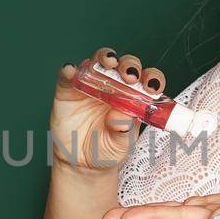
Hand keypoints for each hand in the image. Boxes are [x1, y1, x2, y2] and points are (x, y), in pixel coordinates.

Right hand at [50, 45, 167, 174]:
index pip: (147, 80)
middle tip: (130, 76)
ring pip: (99, 61)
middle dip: (130, 66)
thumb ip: (123, 133)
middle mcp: (114, 85)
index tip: (152, 87)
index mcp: (134, 97)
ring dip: (105, 57)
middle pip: (125, 65)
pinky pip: (67, 75)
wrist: (79, 161)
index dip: (151, 79)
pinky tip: (71, 71)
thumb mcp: (120, 146)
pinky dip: (69, 70)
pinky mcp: (68, 88)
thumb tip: (123, 117)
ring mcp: (91, 84)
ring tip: (108, 63)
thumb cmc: (106, 150)